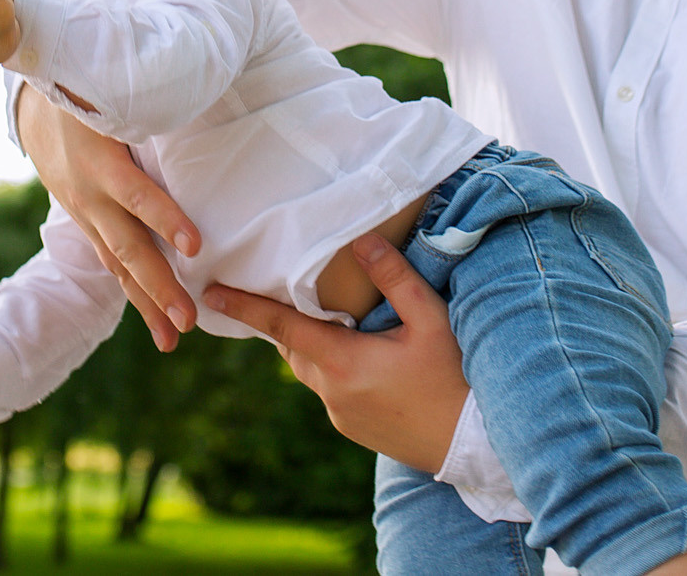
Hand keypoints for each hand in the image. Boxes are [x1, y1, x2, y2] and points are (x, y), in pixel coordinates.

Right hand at [15, 84, 200, 350]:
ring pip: (118, 265)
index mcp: (99, 160)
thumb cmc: (87, 92)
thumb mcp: (109, 92)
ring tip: (174, 339)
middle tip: (190, 320)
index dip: (164, 218)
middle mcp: (89, 195)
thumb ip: (144, 102)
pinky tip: (157, 321)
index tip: (196, 246)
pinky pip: (111, 263)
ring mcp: (85, 214)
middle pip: (127, 247)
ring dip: (147, 303)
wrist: (33, 108)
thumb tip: (192, 86)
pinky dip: (134, 292)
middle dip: (159, 286)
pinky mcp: (86, 224)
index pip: (135, 193)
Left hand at [204, 234, 465, 473]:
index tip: (211, 294)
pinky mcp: (355, 428)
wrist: (476, 446)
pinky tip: (358, 353)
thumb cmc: (456, 378)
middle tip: (272, 289)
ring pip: (311, 369)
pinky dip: (329, 365)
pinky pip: (329, 389)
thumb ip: (394, 279)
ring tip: (320, 315)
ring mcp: (342, 415)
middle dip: (281, 320)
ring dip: (309, 343)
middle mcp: (333, 393)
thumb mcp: (431, 321)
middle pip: (293, 347)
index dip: (244, 308)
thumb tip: (359, 241)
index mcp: (343, 363)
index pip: (281, 328)